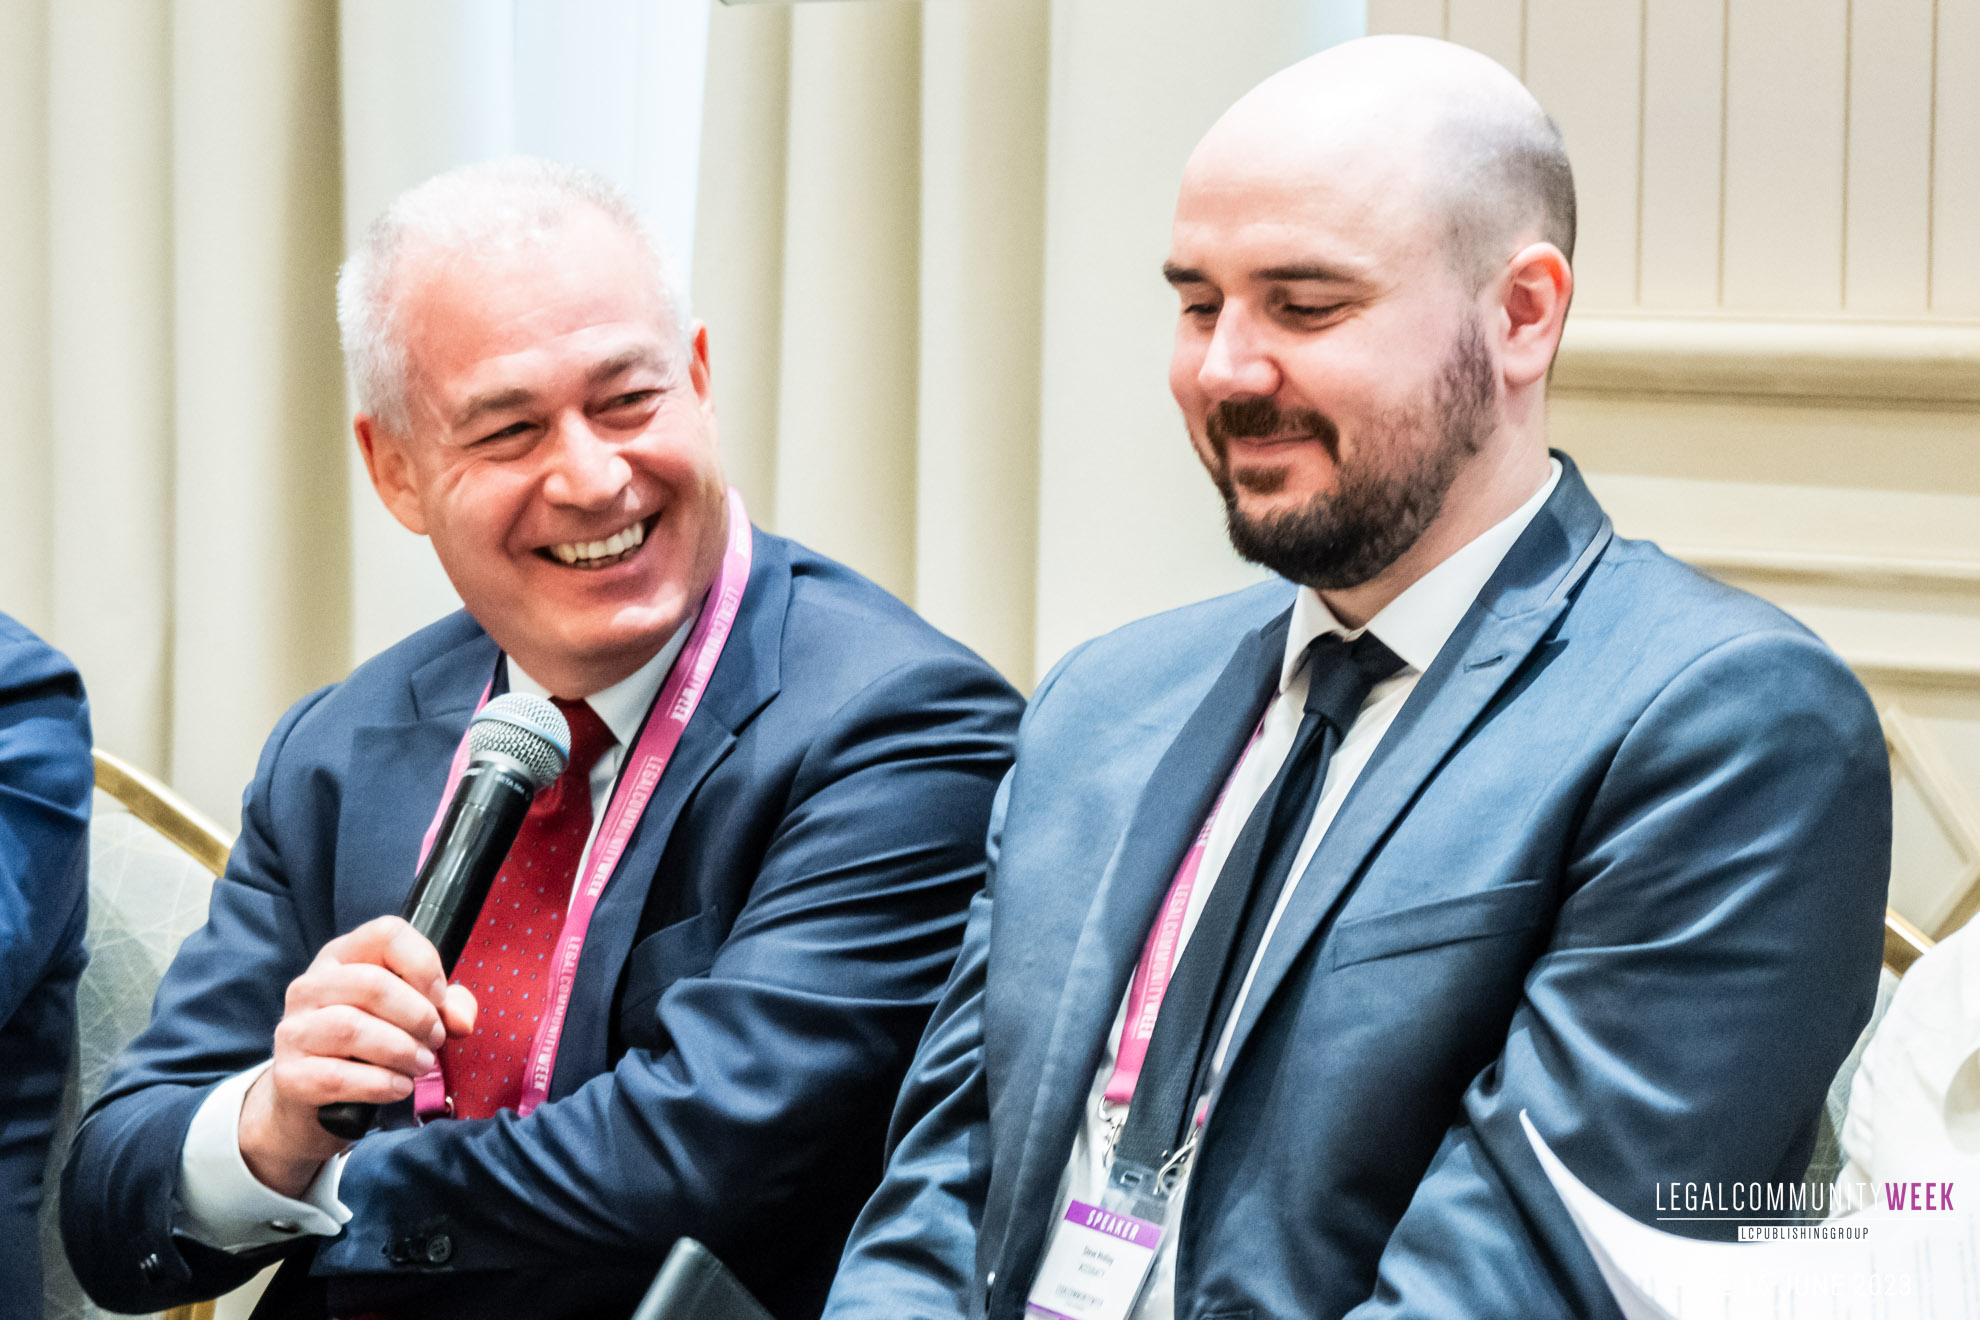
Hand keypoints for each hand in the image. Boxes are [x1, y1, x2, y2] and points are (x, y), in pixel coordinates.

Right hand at [238, 916, 477, 1197]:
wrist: (313, 1095)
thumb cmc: (370, 1044)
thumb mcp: (409, 1014)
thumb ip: (446, 1007)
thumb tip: (461, 1021)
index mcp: (343, 956)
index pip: (387, 933)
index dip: (423, 963)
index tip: (439, 998)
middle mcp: (311, 986)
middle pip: (372, 983)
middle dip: (417, 1015)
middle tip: (435, 1040)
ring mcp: (294, 1029)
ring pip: (352, 1028)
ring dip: (401, 1050)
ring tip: (423, 1065)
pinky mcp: (290, 1074)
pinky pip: (339, 1076)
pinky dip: (380, 1084)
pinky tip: (400, 1087)